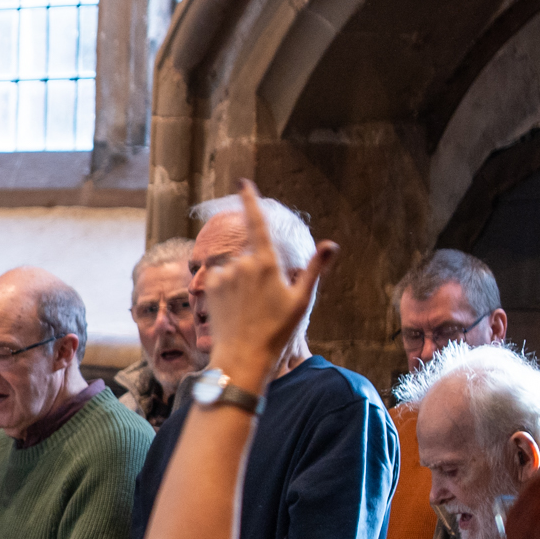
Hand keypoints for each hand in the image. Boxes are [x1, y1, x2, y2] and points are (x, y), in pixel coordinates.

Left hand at [191, 180, 335, 384]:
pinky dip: (226, 288)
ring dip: (242, 281)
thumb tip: (332, 244)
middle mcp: (241, 263)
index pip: (257, 223)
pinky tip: (233, 308)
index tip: (242, 182)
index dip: (250, 200)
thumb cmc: (277, 330)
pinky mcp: (207, 286)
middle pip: (251, 255)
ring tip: (249, 308)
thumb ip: (315, 268)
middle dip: (258, 270)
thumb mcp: (302, 299)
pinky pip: (220, 278)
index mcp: (266, 262)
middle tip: (265, 301)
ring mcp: (222, 274)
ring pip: (235, 268)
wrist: (242, 356)